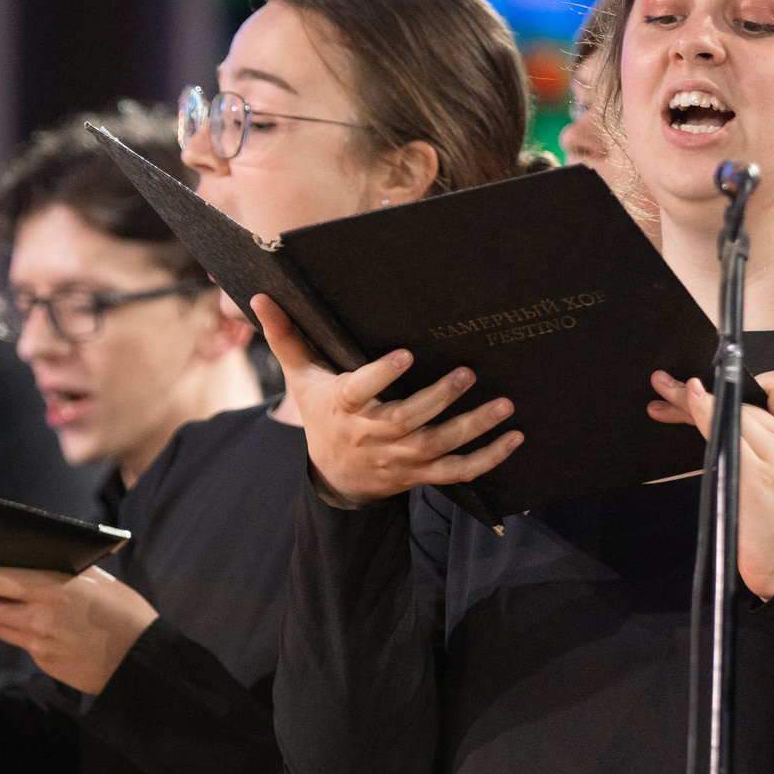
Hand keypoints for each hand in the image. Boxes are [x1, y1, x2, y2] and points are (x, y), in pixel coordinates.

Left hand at [0, 562, 157, 694]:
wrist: (141, 662)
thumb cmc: (126, 615)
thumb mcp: (98, 580)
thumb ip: (64, 572)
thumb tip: (39, 562)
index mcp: (53, 590)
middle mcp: (39, 617)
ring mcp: (39, 644)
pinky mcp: (44, 663)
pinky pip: (18, 642)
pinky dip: (4, 632)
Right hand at [251, 296, 521, 506]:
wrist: (336, 476)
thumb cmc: (322, 415)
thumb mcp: (301, 377)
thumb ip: (286, 337)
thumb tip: (260, 297)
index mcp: (344, 408)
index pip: (361, 392)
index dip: (381, 376)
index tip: (404, 355)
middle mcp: (373, 436)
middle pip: (406, 421)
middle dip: (438, 400)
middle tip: (468, 373)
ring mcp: (400, 459)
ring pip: (438, 447)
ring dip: (473, 428)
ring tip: (504, 405)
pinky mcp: (421, 473)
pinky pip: (457, 471)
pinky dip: (487, 459)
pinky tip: (513, 438)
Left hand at [649, 366, 773, 600]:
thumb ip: (758, 438)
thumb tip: (712, 405)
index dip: (749, 379)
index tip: (719, 385)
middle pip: (743, 398)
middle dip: (702, 390)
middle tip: (664, 384)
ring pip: (731, 410)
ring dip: (690, 400)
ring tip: (660, 394)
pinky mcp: (758, 474)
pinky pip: (725, 431)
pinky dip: (702, 413)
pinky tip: (688, 404)